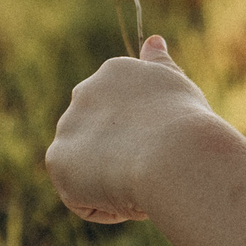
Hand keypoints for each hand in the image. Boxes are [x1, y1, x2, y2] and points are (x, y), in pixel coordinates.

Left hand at [45, 36, 219, 223]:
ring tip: (143, 179)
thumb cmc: (187, 123)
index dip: (148, 137)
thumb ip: (159, 65)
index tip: (165, 143)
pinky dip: (106, 204)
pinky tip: (128, 194)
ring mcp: (67, 125)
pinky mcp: (57, 160)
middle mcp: (84, 92)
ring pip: (90, 169)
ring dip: (114, 181)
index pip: (122, 113)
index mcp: (115, 72)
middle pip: (102, 139)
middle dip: (124, 157)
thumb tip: (153, 41)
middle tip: (155, 165)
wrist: (174, 154)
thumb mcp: (177, 85)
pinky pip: (81, 197)